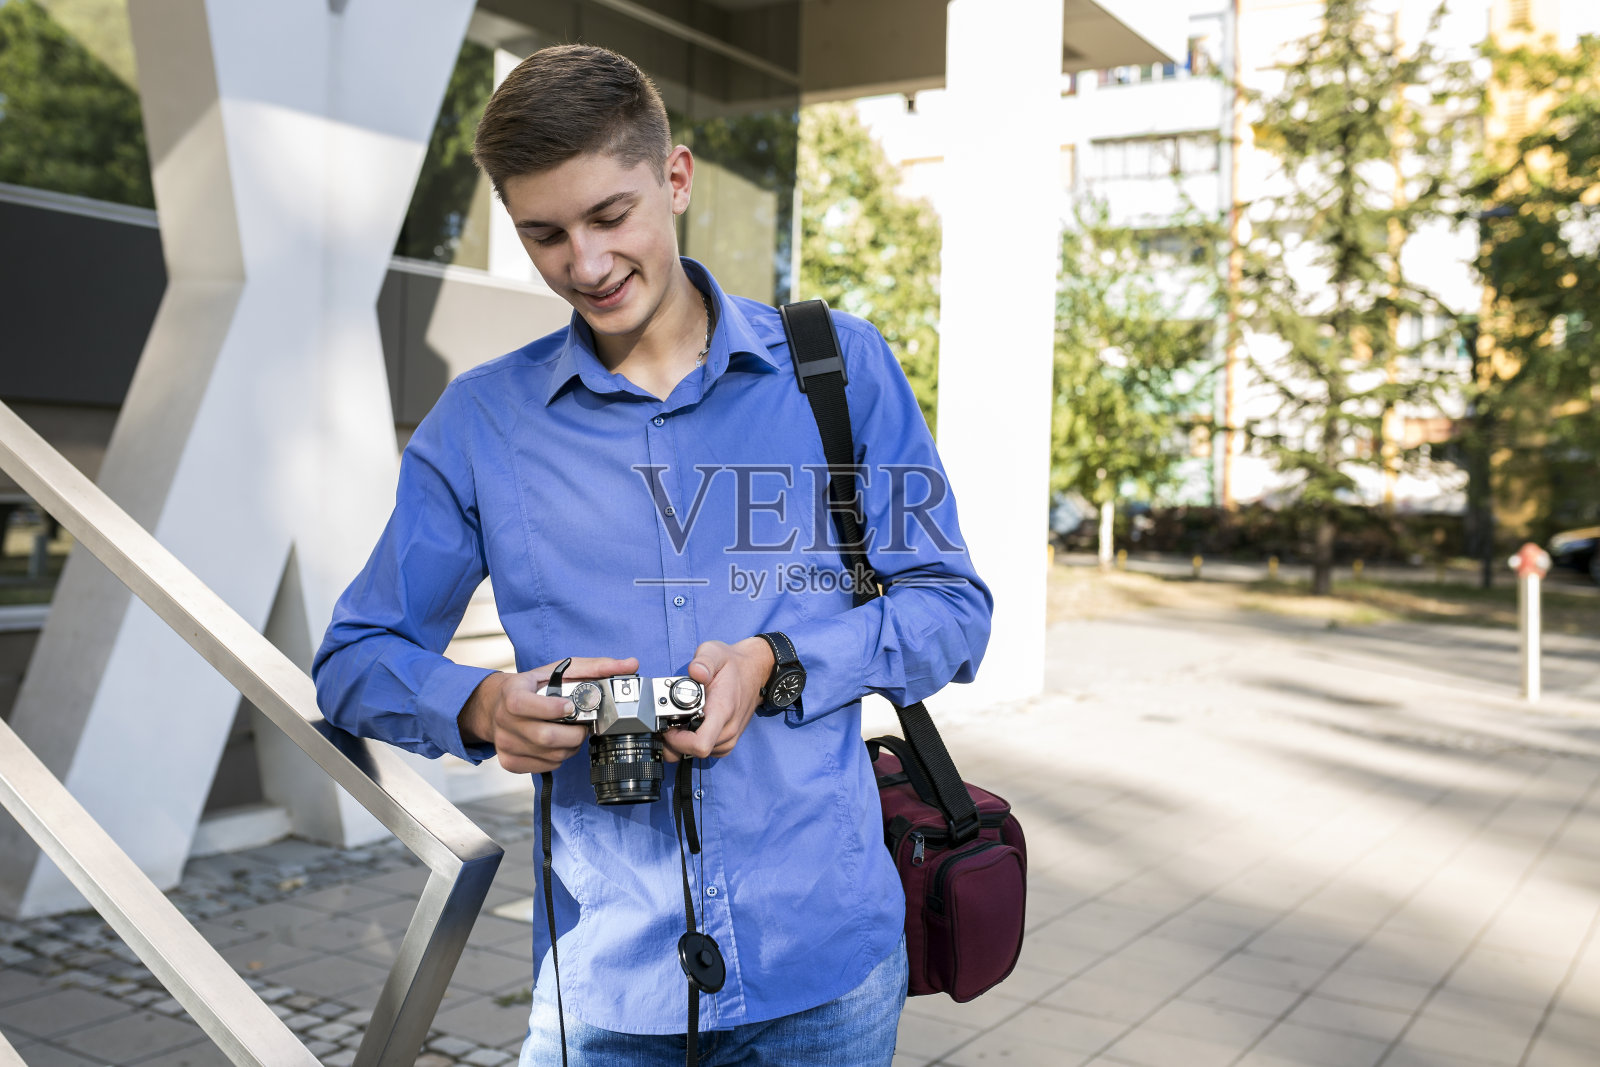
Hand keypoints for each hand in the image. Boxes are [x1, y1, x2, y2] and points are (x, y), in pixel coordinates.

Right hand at [459, 656, 638, 774]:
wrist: (498, 705)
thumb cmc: (533, 686)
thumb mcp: (561, 670)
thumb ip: (596, 667)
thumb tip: (630, 665)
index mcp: (512, 694)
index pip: (523, 705)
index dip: (550, 709)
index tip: (570, 707)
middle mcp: (504, 721)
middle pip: (545, 737)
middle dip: (574, 734)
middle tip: (582, 725)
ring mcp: (506, 744)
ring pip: (550, 755)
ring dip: (570, 746)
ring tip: (571, 732)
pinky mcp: (510, 762)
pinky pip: (546, 767)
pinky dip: (559, 758)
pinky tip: (559, 744)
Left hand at [662, 638, 774, 760]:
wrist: (755, 672)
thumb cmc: (733, 665)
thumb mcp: (715, 652)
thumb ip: (704, 661)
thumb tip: (695, 671)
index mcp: (722, 711)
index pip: (700, 744)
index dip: (677, 740)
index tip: (668, 725)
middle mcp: (727, 730)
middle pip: (693, 752)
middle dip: (675, 740)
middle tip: (669, 720)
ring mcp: (729, 738)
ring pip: (697, 755)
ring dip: (683, 742)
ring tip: (680, 720)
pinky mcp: (728, 742)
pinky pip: (705, 752)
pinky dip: (693, 743)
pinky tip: (689, 725)